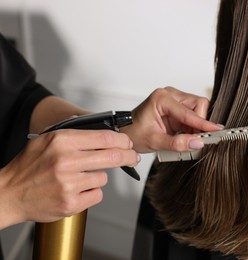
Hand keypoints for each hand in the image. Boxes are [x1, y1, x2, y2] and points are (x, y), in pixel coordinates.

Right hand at [0, 129, 138, 228]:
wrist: (9, 193)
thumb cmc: (29, 167)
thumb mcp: (47, 140)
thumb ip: (74, 135)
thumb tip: (104, 133)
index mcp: (61, 141)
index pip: (105, 137)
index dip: (122, 140)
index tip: (128, 143)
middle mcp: (65, 161)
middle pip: (112, 157)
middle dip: (128, 156)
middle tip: (133, 158)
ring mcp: (68, 184)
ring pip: (103, 178)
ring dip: (97, 177)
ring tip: (78, 178)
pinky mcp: (71, 203)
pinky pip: (97, 195)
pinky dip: (90, 193)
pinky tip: (76, 190)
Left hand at [124, 87, 221, 152]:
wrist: (124, 134)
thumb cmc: (133, 133)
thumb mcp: (155, 142)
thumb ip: (177, 144)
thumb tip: (197, 143)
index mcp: (162, 98)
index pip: (189, 111)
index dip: (203, 124)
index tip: (216, 131)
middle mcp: (170, 95)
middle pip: (198, 105)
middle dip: (199, 124)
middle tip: (194, 140)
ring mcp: (174, 100)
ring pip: (198, 111)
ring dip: (196, 127)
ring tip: (185, 140)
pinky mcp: (177, 108)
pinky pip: (192, 116)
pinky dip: (192, 128)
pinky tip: (184, 136)